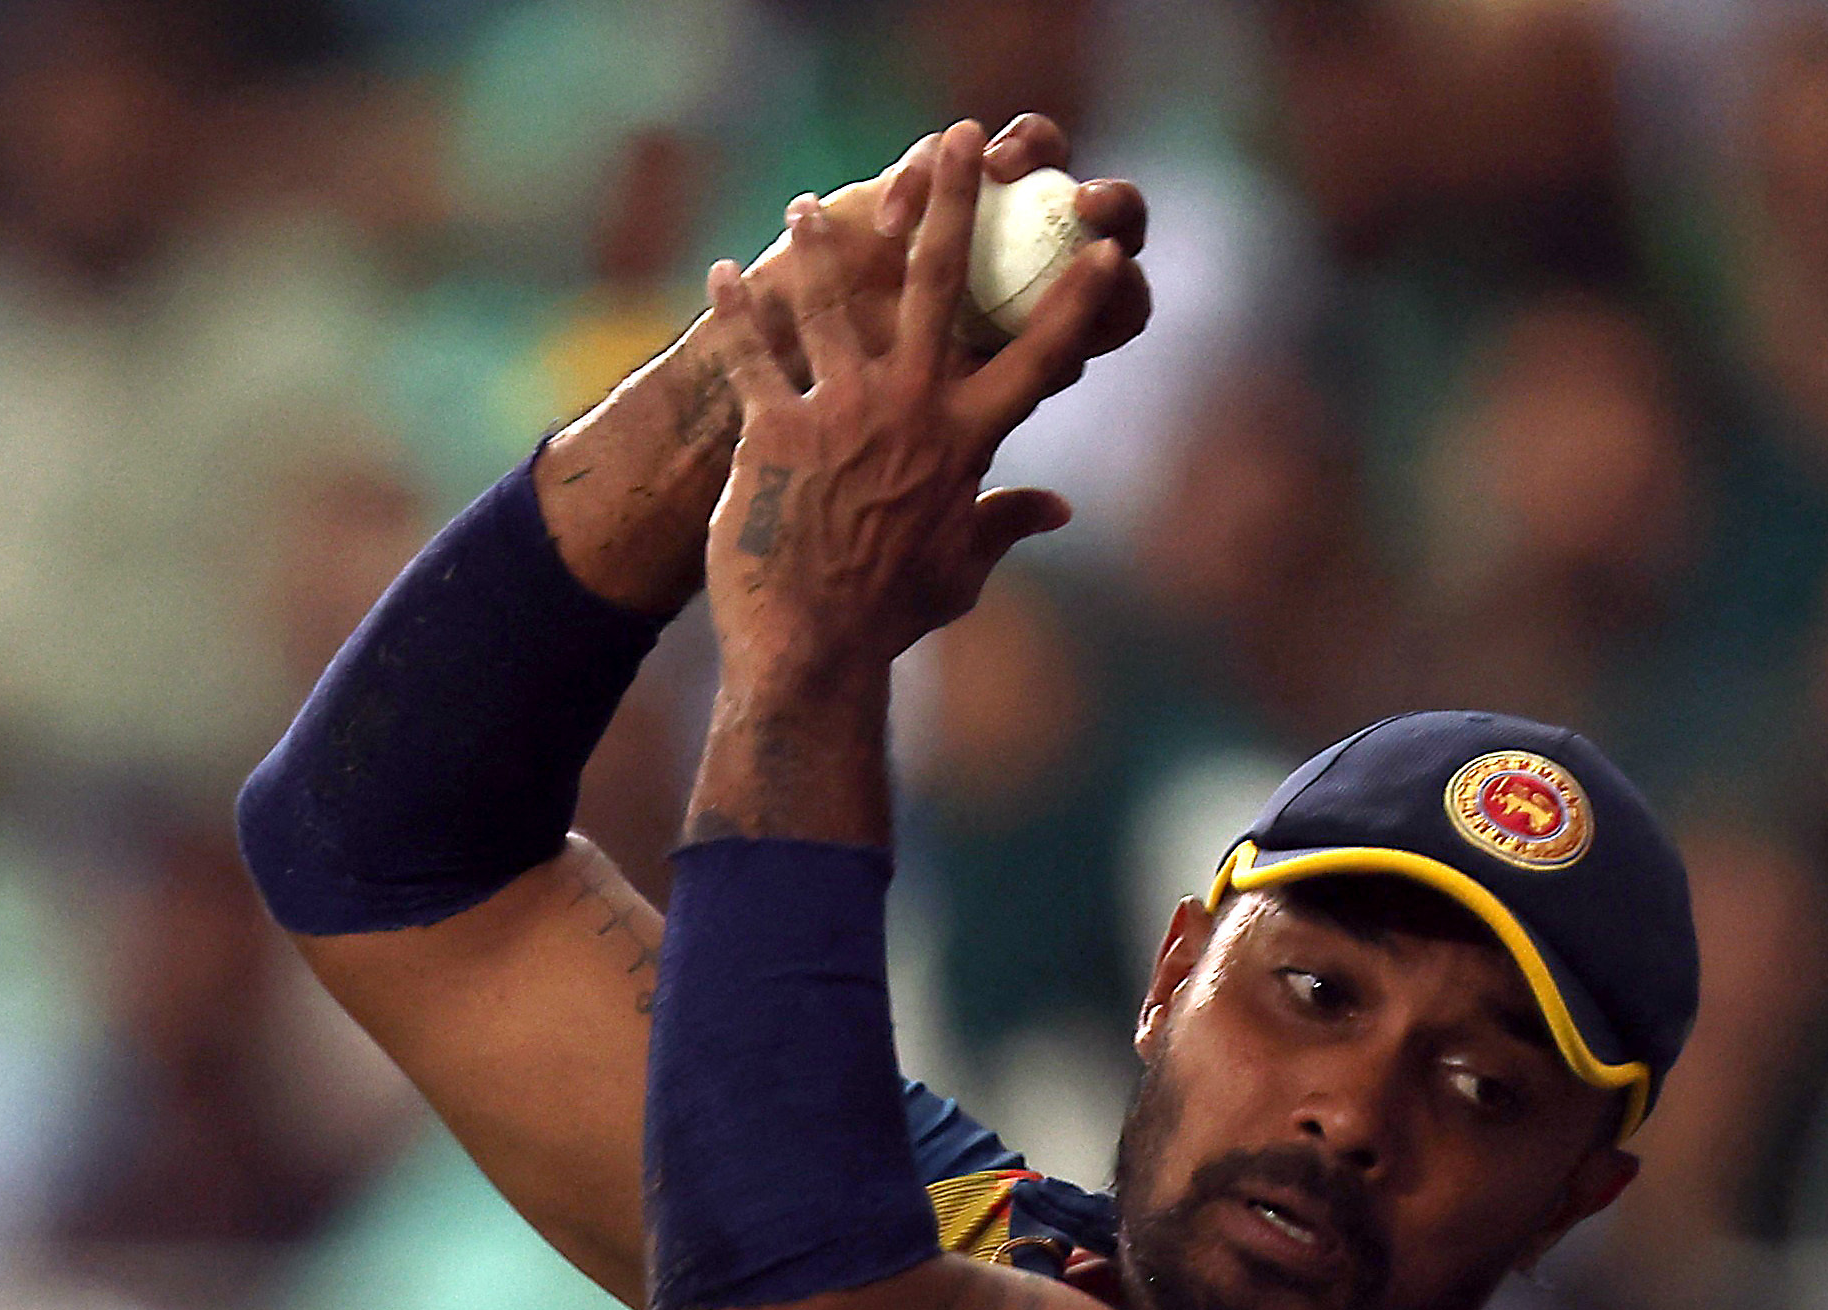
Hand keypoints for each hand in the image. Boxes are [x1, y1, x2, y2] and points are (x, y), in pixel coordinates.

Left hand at [698, 120, 1130, 689]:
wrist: (812, 651)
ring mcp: (841, 415)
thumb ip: (1004, 523)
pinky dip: (735, 313)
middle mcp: (910, 412)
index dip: (1075, 301)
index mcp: (964, 443)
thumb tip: (1057, 506)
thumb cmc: (890, 614)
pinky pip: (752, 354)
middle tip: (962, 140)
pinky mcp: (775, 431)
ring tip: (806, 207)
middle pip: (939, 286)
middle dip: (952, 203)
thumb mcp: (960, 570)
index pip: (1036, 359)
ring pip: (831, 303)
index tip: (1106, 248)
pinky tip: (721, 276)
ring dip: (818, 245)